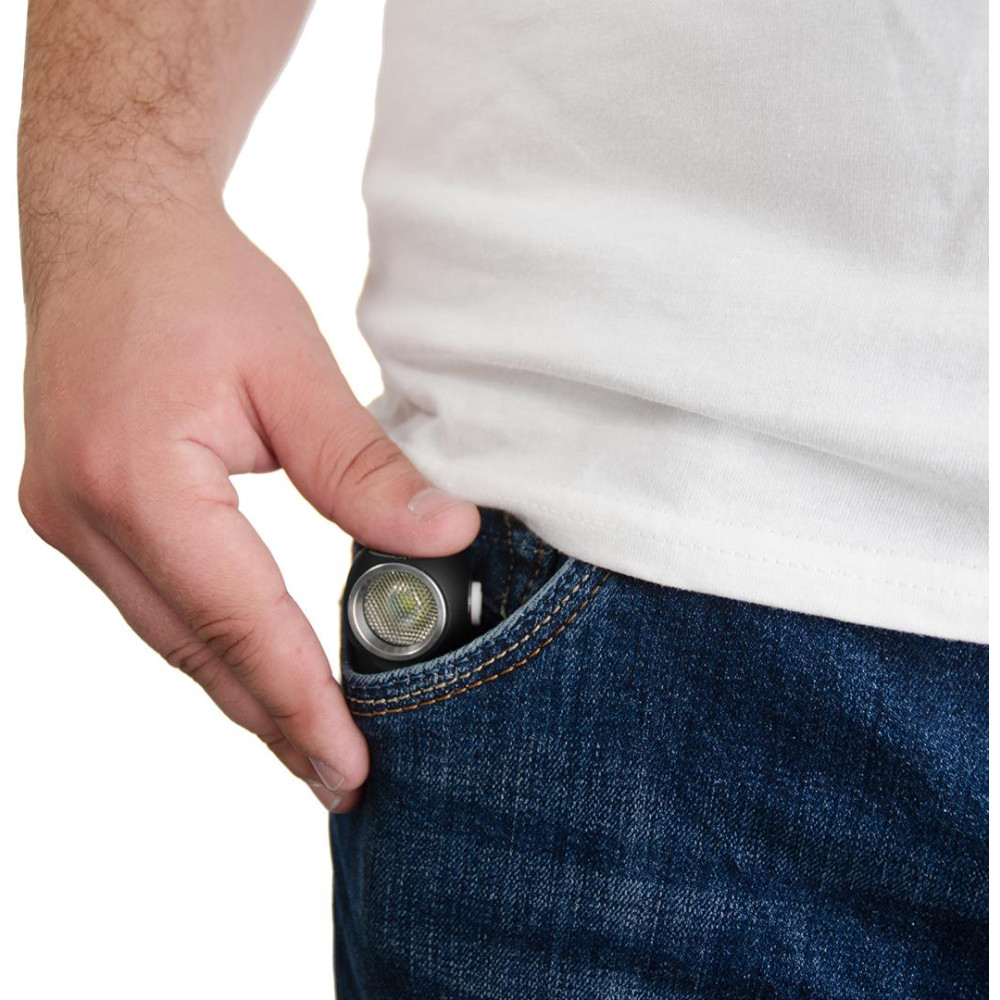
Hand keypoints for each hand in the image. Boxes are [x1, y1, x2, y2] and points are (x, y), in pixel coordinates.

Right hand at [18, 206, 479, 811]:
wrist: (108, 229)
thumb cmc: (199, 285)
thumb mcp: (295, 369)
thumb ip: (364, 467)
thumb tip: (446, 537)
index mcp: (136, 479)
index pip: (239, 620)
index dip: (301, 700)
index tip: (351, 764)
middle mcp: (83, 516)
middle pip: (198, 649)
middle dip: (274, 718)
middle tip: (341, 777)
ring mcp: (66, 519)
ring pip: (172, 637)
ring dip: (242, 689)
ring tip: (308, 741)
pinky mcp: (75, 512)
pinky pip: (153, 604)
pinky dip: (211, 643)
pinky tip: (254, 667)